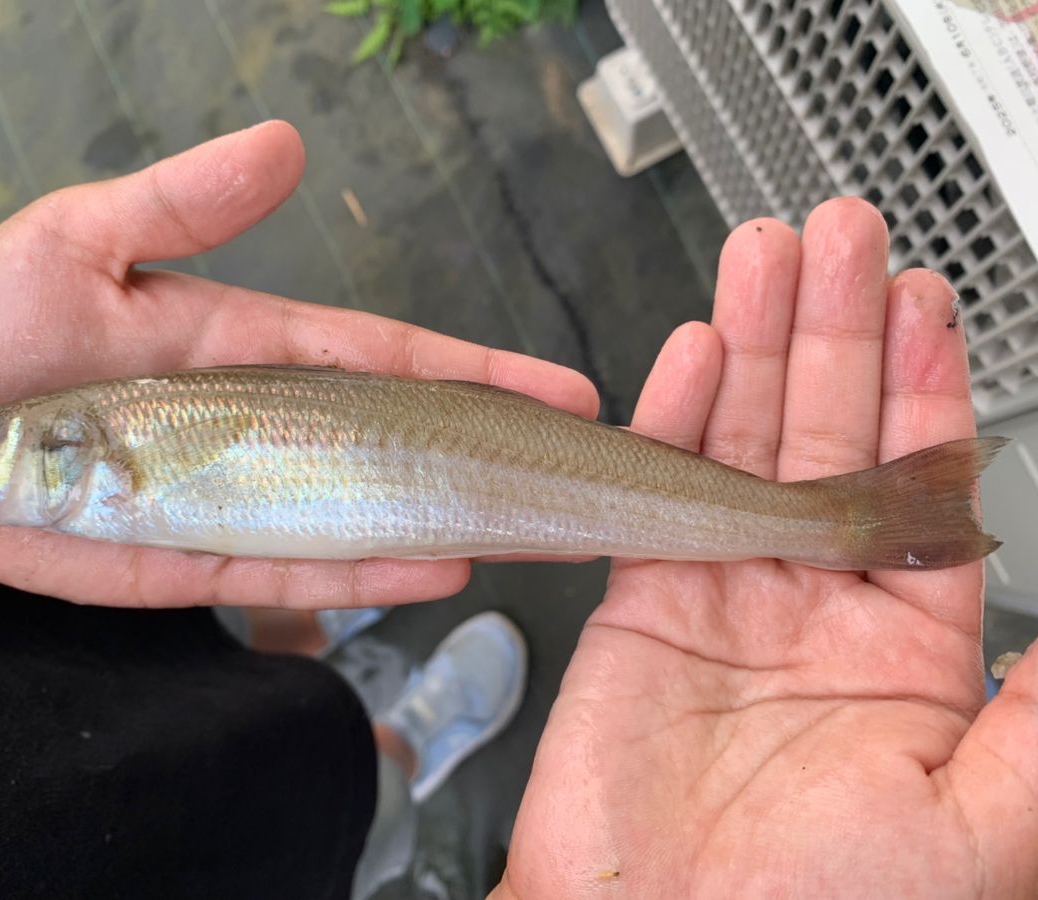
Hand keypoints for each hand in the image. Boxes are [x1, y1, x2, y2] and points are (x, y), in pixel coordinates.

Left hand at [0, 121, 595, 607]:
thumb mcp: (86, 238)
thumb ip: (188, 203)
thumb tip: (287, 144)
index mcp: (255, 348)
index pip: (388, 358)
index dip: (475, 371)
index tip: (556, 386)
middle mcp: (265, 429)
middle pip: (397, 444)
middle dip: (489, 454)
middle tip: (576, 468)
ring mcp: (241, 500)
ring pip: (366, 516)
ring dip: (450, 523)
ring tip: (536, 530)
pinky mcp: (202, 562)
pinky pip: (298, 575)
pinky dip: (365, 577)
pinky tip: (437, 573)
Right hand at [496, 199, 1036, 896]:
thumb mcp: (981, 828)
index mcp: (903, 646)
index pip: (917, 481)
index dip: (923, 384)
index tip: (923, 300)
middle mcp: (811, 602)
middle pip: (824, 433)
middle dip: (835, 330)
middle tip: (842, 237)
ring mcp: (720, 595)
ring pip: (737, 441)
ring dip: (753, 346)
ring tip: (767, 257)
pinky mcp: (637, 603)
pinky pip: (655, 491)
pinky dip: (669, 418)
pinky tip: (692, 352)